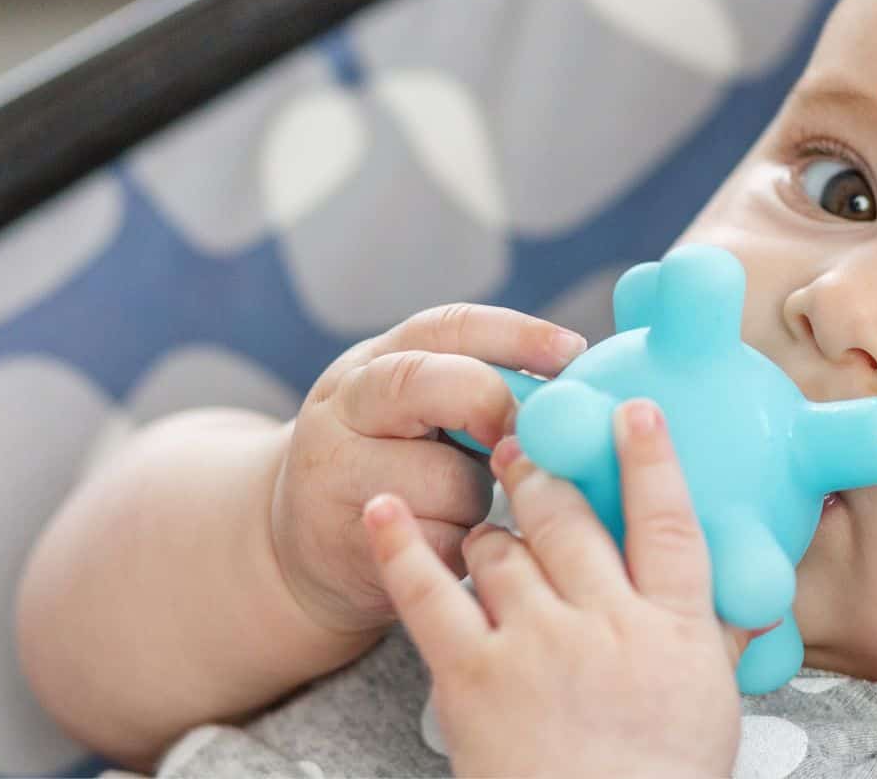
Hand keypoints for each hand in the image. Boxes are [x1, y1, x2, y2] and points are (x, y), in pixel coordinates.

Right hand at [272, 303, 586, 635]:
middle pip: (427, 384)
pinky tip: (447, 540)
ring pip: (448, 477)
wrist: (298, 550)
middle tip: (524, 435)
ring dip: (480, 496)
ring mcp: (338, 477)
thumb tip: (578, 383)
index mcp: (372, 364)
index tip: (574, 351)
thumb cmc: (391, 464)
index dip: (516, 334)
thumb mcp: (414, 410)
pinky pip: (445, 542)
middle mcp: (344, 408)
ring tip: (463, 503)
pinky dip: (465, 545)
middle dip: (492, 405)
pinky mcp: (356, 544)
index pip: (446, 327)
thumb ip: (477, 385)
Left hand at [364, 400, 743, 778]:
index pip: (667, 520)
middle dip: (546, 472)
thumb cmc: (663, 778)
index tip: (634, 412)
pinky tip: (385, 509)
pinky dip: (402, 546)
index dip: (650, 458)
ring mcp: (536, 643)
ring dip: (493, 525)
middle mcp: (606, 621)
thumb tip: (761, 595)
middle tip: (529, 444)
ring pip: (503, 547)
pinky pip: (428, 593)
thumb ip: (724, 636)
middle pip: (571, 518)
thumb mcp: (712, 702)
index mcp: (673, 625)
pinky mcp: (472, 675)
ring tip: (491, 521)